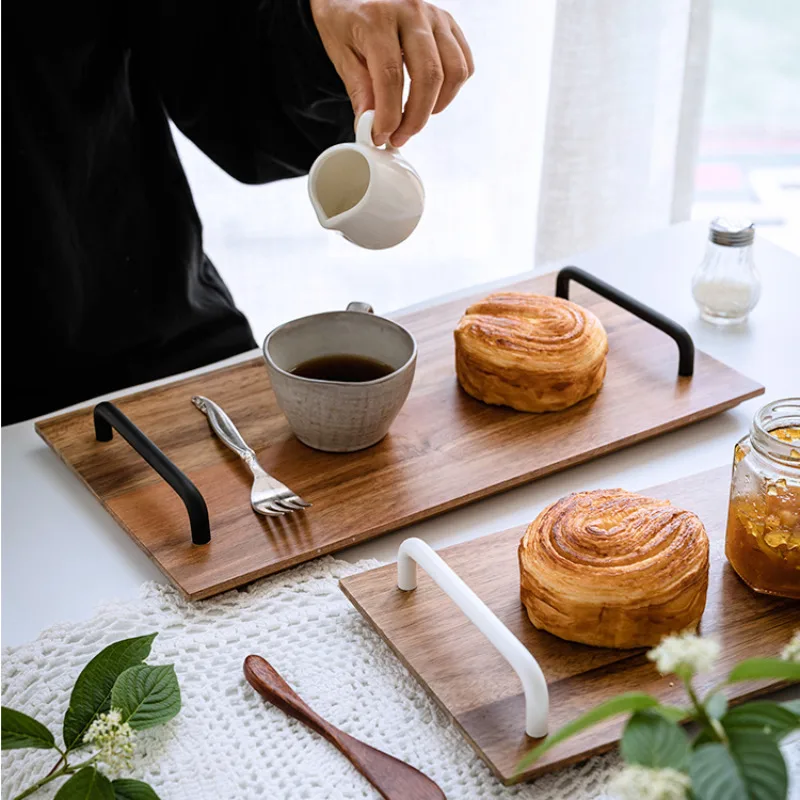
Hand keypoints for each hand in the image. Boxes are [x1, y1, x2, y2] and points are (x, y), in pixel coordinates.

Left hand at [309, 0, 473, 147]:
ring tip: (415, 118)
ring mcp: (434, 15)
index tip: (381, 136)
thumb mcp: (340, 51)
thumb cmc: (343, 17)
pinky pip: (464, 61)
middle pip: (429, 76)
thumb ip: (359, 88)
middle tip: (399, 137)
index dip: (388, 115)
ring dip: (437, 105)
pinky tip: (431, 98)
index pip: (390, 76)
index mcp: (377, 18)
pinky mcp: (448, 22)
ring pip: (454, 71)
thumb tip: (371, 126)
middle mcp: (411, 11)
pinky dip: (452, 87)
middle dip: (415, 118)